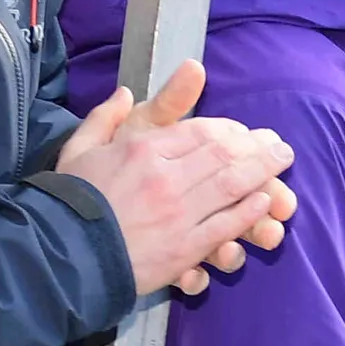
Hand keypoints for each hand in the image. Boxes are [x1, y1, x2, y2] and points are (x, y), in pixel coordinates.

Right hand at [59, 56, 295, 296]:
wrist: (62, 252)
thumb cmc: (69, 200)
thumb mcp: (79, 148)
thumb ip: (104, 118)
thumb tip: (124, 93)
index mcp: (142, 149)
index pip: (199, 131)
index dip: (228, 130)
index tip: (243, 132)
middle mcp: (165, 177)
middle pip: (223, 154)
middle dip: (256, 147)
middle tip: (278, 145)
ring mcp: (178, 213)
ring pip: (232, 186)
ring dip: (263, 172)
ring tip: (282, 163)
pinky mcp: (185, 247)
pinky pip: (226, 224)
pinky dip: (249, 210)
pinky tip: (266, 201)